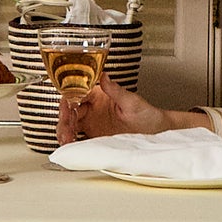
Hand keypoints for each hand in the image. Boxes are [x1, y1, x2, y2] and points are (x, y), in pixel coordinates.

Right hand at [54, 75, 172, 142]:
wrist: (156, 133)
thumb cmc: (148, 115)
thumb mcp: (133, 102)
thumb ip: (116, 90)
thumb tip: (104, 76)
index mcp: (99, 95)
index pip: (77, 93)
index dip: (69, 99)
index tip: (66, 107)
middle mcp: (93, 107)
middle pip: (70, 110)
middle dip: (64, 119)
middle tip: (65, 130)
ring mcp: (91, 122)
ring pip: (70, 124)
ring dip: (65, 130)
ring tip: (66, 139)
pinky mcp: (93, 136)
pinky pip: (77, 137)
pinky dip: (71, 141)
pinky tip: (69, 145)